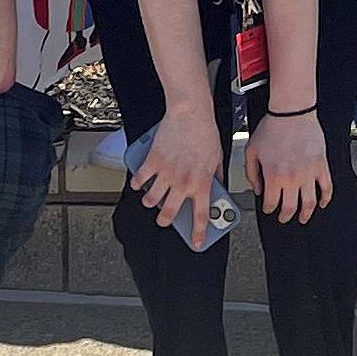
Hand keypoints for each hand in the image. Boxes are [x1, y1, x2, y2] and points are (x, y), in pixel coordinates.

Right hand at [129, 110, 226, 248]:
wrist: (190, 112)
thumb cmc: (205, 132)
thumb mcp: (218, 157)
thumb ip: (217, 175)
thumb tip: (218, 184)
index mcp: (202, 183)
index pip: (201, 216)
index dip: (198, 234)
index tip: (196, 243)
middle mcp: (183, 182)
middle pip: (170, 213)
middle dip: (165, 221)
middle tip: (164, 220)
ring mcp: (166, 173)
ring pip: (152, 199)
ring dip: (150, 202)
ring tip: (151, 200)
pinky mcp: (153, 160)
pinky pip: (141, 178)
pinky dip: (138, 183)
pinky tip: (140, 182)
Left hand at [246, 107, 331, 223]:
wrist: (291, 111)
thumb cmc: (271, 128)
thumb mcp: (252, 150)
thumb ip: (252, 174)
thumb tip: (258, 190)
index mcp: (274, 175)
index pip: (272, 203)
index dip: (269, 209)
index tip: (269, 209)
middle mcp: (292, 178)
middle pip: (290, 208)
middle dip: (285, 217)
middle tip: (284, 218)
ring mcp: (309, 173)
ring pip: (309, 203)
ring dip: (306, 214)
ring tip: (303, 218)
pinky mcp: (321, 166)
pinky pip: (327, 188)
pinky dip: (325, 199)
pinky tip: (322, 203)